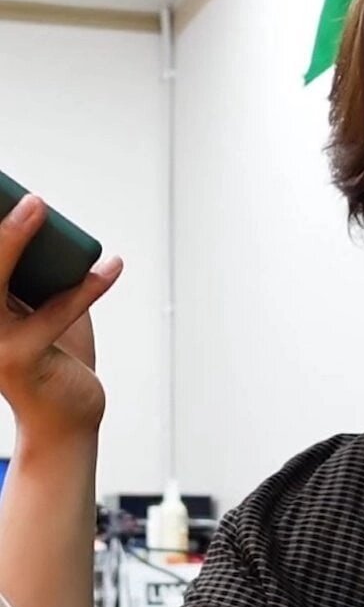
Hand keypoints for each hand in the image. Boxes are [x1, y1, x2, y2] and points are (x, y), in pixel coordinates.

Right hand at [0, 194, 122, 437]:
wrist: (66, 417)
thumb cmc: (53, 356)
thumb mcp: (40, 307)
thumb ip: (38, 271)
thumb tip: (40, 220)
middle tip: (7, 189)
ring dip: (15, 241)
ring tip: (38, 208)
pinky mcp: (21, 359)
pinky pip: (57, 313)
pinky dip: (86, 287)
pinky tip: (111, 265)